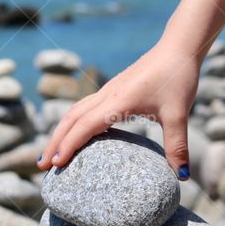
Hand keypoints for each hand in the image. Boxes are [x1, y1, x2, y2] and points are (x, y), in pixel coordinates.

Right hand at [37, 41, 200, 178]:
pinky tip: (76, 134)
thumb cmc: (178, 77)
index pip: (85, 126)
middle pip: (70, 119)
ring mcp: (108, 90)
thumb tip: (182, 177)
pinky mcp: (113, 89)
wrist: (178, 48)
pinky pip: (85, 107)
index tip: (55, 164)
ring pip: (75, 111)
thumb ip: (177, 146)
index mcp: (118, 101)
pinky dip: (74, 122)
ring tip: (52, 154)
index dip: (68, 145)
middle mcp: (107, 95)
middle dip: (55, 142)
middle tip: (42, 166)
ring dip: (60, 131)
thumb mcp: (179, 115)